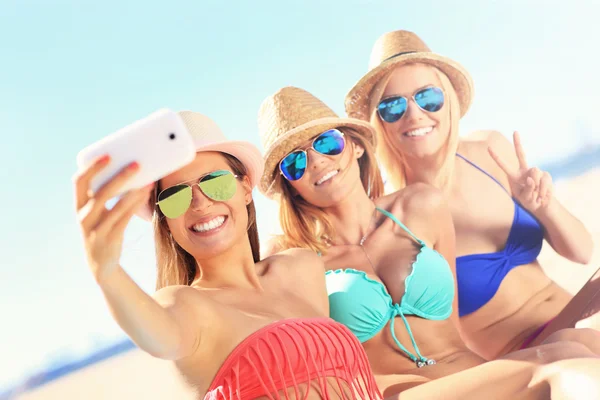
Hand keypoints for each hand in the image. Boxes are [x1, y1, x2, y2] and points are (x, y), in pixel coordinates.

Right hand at [74, 155, 153, 283]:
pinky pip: (125, 218)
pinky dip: (136, 205)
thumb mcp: (99, 212)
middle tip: (136, 164)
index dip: (92, 168)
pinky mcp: (109, 238)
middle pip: (100, 192)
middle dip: (119, 177)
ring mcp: (96, 229)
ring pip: (116, 206)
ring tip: (148, 180)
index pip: (79, 182)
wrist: (101, 263)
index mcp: (79, 206)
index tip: (107, 155)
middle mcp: (84, 216)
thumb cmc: (103, 228)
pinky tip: (146, 195)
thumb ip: (106, 195)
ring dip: (134, 191)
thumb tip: (129, 171)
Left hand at [488, 131, 552, 212]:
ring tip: (537, 196)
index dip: (497, 158)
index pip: (504, 165)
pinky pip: (545, 179)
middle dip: (518, 143)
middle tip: (515, 131)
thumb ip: (527, 189)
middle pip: (521, 154)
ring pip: (536, 172)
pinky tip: (543, 196)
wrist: (542, 205)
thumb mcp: (525, 199)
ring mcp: (535, 171)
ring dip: (537, 187)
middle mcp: (524, 171)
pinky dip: (544, 189)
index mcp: (514, 176)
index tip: (488, 148)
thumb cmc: (529, 202)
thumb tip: (531, 178)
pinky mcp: (545, 175)